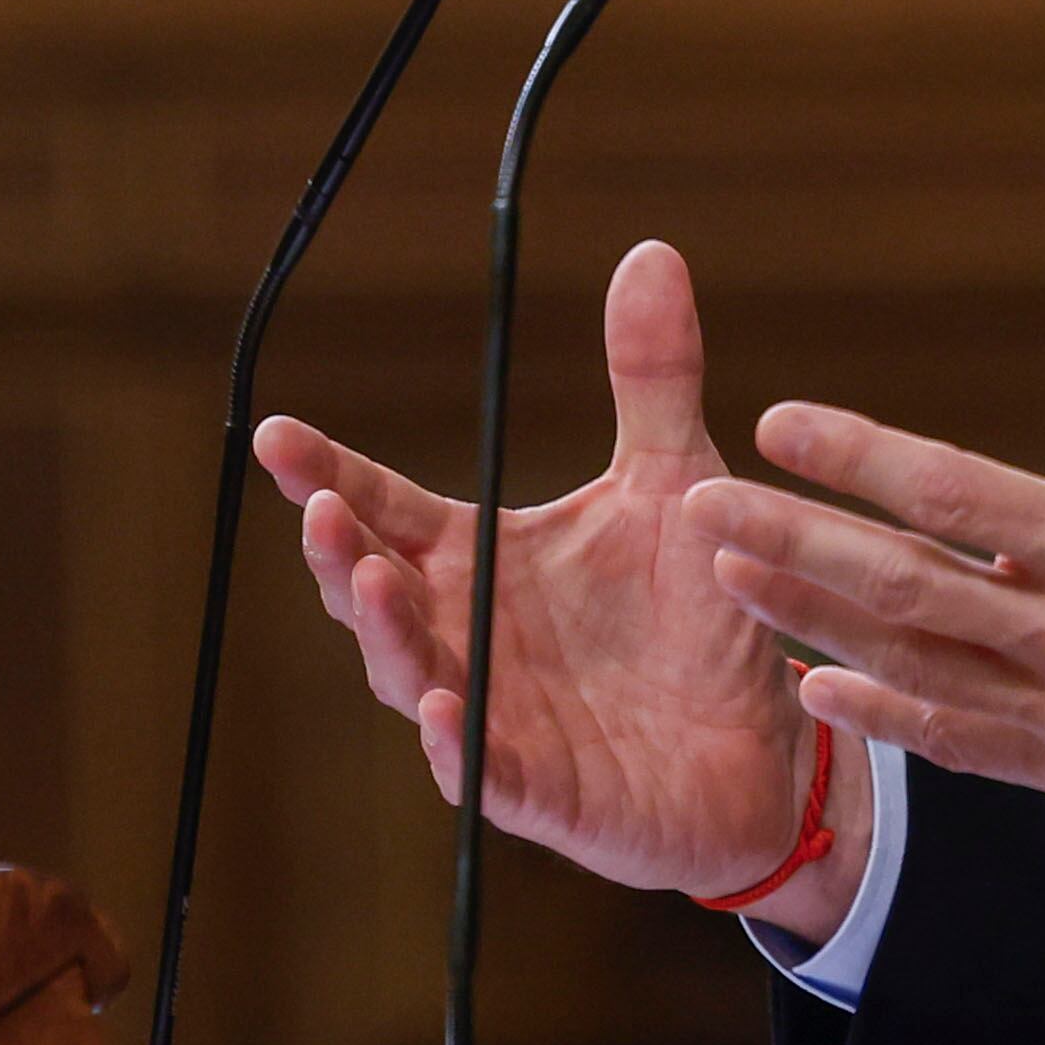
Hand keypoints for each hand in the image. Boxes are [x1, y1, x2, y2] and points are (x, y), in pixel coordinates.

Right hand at [254, 238, 868, 940]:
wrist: (767, 742)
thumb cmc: (701, 612)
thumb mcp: (677, 479)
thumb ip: (651, 377)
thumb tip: (650, 252)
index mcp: (486, 561)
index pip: (389, 508)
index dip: (329, 474)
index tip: (277, 434)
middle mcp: (471, 636)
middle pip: (374, 591)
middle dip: (337, 551)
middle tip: (319, 506)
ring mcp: (494, 717)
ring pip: (411, 673)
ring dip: (385, 631)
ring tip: (367, 577)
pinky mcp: (538, 792)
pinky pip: (481, 771)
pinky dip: (455, 743)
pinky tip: (441, 706)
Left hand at [688, 200, 1044, 834]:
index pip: (952, 489)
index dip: (858, 455)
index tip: (779, 422)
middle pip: (901, 581)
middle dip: (791, 543)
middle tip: (700, 509)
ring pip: (911, 662)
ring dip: (812, 623)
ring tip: (730, 583)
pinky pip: (959, 742)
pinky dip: (884, 717)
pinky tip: (819, 691)